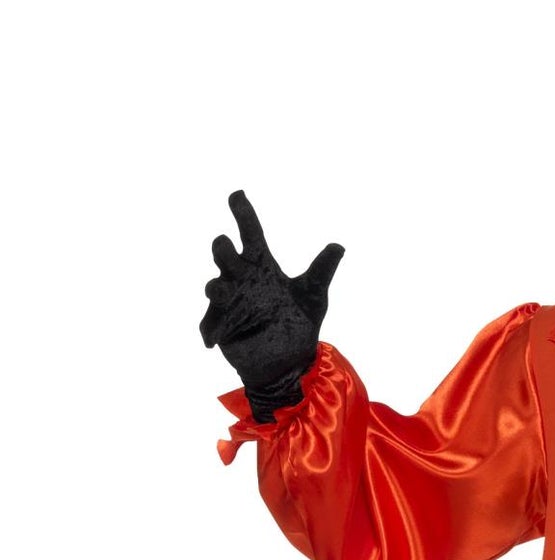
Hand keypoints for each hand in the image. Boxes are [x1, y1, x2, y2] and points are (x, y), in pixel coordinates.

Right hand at [199, 190, 343, 419]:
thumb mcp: (313, 297)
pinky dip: (210, 328)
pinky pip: (209, 323)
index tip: (237, 195)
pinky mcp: (221, 325)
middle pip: (223, 252)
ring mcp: (228, 301)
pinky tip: (212, 341)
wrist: (288, 363)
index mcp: (261, 266)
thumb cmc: (297, 325)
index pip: (250, 232)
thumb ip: (321, 272)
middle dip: (222, 248)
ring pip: (213, 285)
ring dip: (217, 288)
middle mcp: (241, 278)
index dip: (242, 213)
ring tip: (223, 294)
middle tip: (226, 245)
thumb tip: (339, 246)